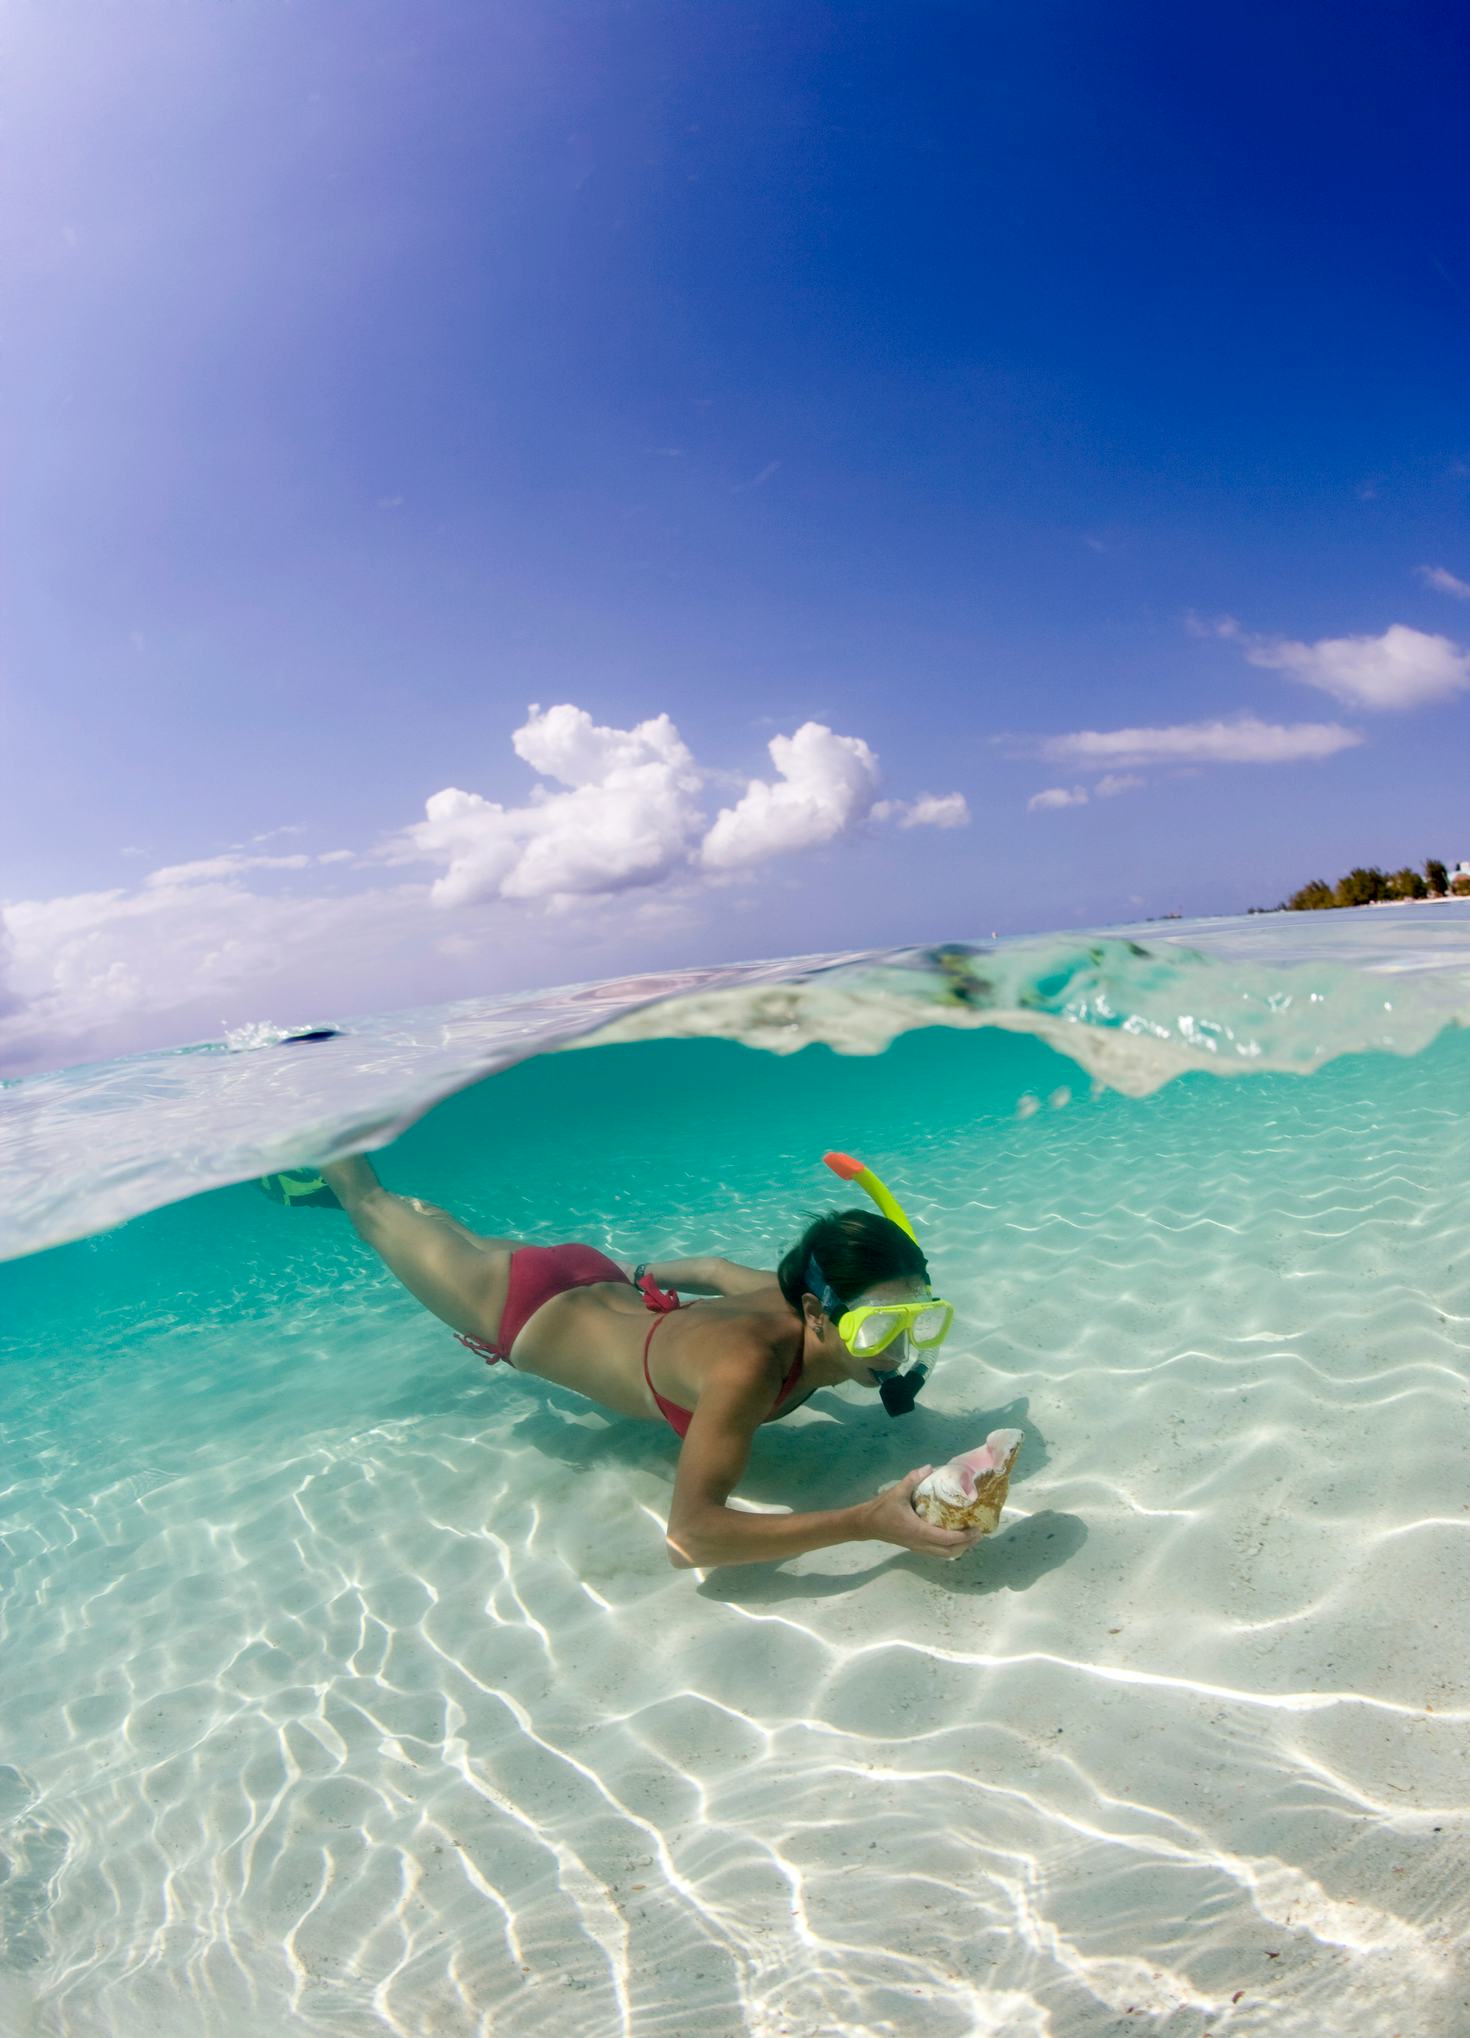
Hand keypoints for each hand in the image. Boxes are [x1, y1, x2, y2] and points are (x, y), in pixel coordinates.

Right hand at [862, 1466, 985, 1560]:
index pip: (946, 1539)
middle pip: (950, 1552)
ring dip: (960, 1548)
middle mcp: (920, 1543)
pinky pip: (938, 1552)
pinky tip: (955, 1537)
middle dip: (967, 1544)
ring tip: (971, 1536)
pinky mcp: (916, 1547)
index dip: (964, 1537)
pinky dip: (950, 1548)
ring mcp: (918, 1547)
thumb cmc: (882, 1509)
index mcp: (918, 1531)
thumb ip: (913, 1479)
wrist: (867, 1524)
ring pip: (944, 1555)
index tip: (976, 1529)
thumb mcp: (897, 1492)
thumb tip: (929, 1467)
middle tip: (979, 1533)